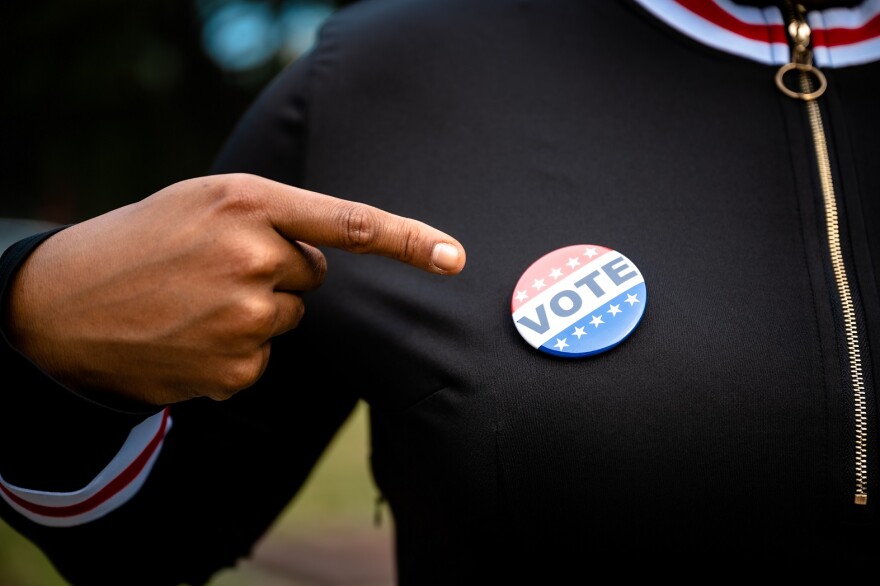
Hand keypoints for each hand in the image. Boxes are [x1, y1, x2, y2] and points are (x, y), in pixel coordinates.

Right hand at [4, 173, 465, 405]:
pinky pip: (262, 360)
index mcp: (249, 202)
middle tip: (214, 270)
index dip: (408, 241)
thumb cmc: (143, 242)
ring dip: (252, 314)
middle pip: (312, 277)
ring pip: (288, 320)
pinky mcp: (235, 368)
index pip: (349, 223)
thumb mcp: (203, 201)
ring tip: (193, 305)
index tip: (455, 258)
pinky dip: (233, 353)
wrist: (65, 304)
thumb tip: (328, 257)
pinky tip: (188, 339)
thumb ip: (271, 214)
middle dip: (277, 275)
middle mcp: (254, 256)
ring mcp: (245, 317)